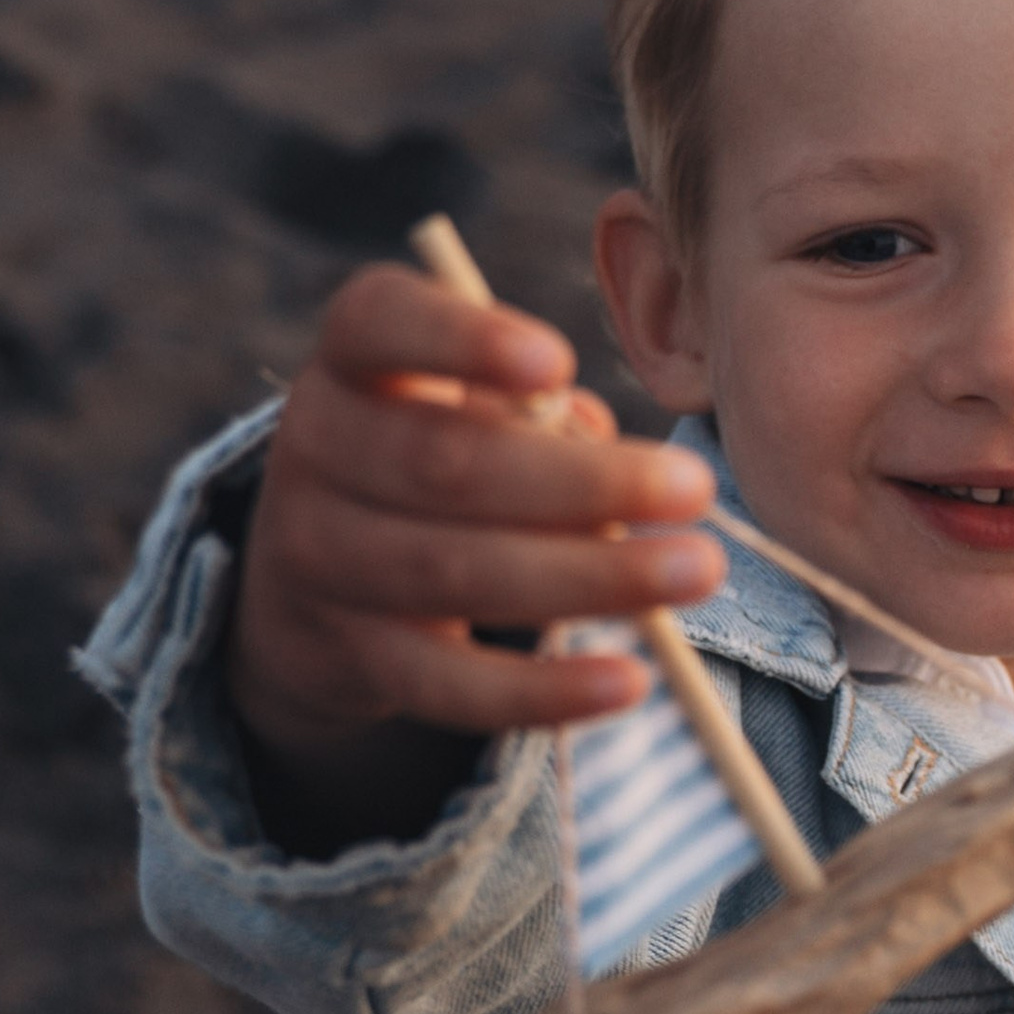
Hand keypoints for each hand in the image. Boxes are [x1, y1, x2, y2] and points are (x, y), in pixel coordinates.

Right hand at [225, 262, 722, 848]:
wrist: (316, 579)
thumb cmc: (438, 456)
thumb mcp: (469, 407)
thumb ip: (537, 413)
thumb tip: (611, 459)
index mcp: (352, 362)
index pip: (379, 324)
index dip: (463, 342)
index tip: (558, 363)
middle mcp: (316, 450)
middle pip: (445, 465)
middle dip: (582, 483)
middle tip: (697, 489)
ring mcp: (320, 558)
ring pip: (454, 574)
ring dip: (589, 577)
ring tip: (695, 572)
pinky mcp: (349, 656)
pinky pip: (449, 684)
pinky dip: (543, 689)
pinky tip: (628, 681)